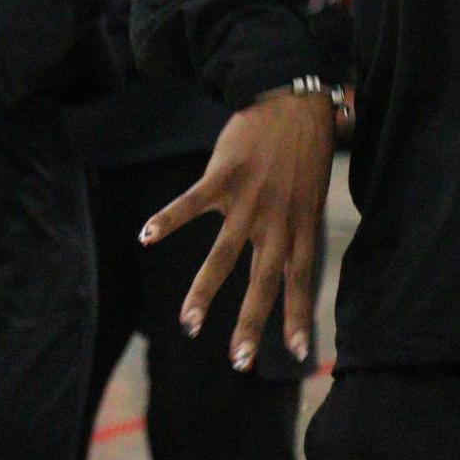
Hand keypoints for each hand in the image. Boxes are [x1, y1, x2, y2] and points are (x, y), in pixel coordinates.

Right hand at [139, 90, 333, 370]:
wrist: (293, 98)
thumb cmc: (305, 147)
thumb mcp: (313, 192)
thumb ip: (300, 226)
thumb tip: (294, 261)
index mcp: (302, 223)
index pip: (302, 278)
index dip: (298, 314)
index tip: (295, 353)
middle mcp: (278, 218)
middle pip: (264, 279)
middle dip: (251, 322)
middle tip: (239, 361)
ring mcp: (250, 198)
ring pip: (225, 254)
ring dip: (204, 291)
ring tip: (188, 323)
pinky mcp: (224, 174)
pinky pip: (191, 202)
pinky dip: (168, 218)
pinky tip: (146, 236)